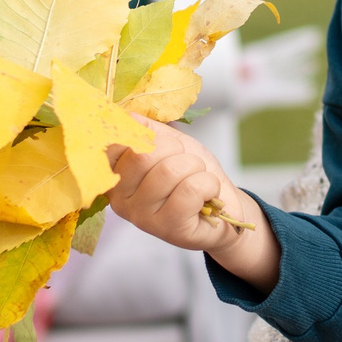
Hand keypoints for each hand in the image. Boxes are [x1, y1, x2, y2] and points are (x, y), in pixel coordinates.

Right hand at [108, 119, 273, 285]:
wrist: (225, 208)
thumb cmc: (194, 175)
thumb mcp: (171, 144)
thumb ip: (147, 129)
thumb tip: (124, 113)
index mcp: (116, 177)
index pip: (117, 144)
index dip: (147, 136)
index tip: (167, 147)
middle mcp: (120, 200)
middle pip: (144, 155)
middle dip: (178, 152)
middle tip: (189, 166)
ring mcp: (142, 217)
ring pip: (169, 171)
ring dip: (196, 169)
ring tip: (199, 182)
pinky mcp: (167, 228)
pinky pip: (190, 190)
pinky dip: (208, 185)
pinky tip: (207, 196)